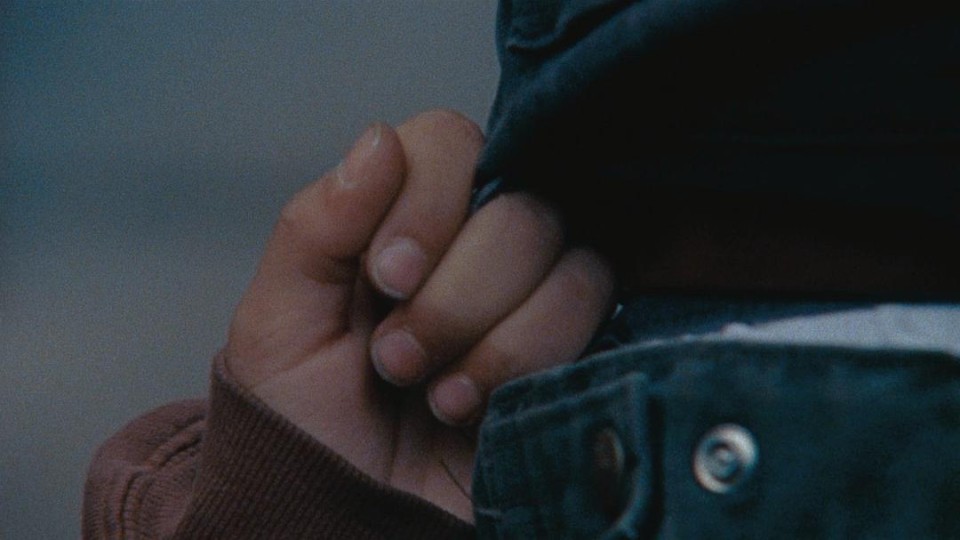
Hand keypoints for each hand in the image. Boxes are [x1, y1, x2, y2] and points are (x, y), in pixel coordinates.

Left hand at [225, 110, 613, 520]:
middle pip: (518, 209)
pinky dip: (527, 363)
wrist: (347, 516)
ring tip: (433, 394)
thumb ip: (317, 225)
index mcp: (402, 219)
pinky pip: (591, 315)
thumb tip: (381, 139)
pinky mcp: (572, 346)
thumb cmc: (303, 421)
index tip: (387, 279)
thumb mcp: (279, 322)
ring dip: (490, 339)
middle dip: (451, 299)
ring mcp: (531, 295)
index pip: (450, 144)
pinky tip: (478, 407)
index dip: (427, 204)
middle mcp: (475, 244)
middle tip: (396, 360)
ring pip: (565, 262)